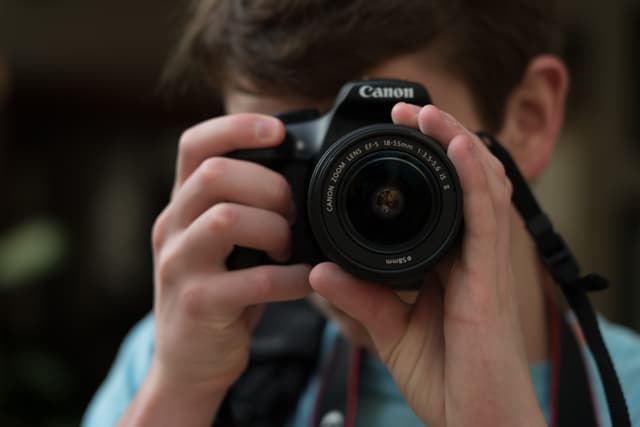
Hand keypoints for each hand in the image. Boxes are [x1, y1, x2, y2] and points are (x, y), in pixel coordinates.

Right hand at [121, 114, 311, 425]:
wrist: (189, 361)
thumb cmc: (219, 292)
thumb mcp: (222, 243)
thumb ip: (245, 207)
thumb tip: (304, 174)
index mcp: (182, 205)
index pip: (195, 145)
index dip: (235, 127)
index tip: (278, 130)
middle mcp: (172, 228)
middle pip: (213, 175)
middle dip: (268, 185)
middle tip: (294, 211)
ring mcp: (179, 266)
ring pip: (225, 219)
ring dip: (274, 229)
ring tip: (290, 248)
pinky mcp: (198, 305)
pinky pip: (253, 281)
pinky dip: (290, 277)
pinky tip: (303, 281)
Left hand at [309, 104, 545, 425]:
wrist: (472, 420)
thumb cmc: (443, 377)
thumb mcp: (388, 330)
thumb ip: (359, 298)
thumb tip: (318, 271)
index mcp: (448, 262)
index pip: (440, 199)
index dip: (426, 162)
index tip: (392, 136)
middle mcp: (469, 254)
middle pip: (464, 181)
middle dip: (441, 140)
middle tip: (408, 112)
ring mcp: (483, 262)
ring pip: (481, 186)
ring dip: (456, 143)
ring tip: (427, 113)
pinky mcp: (489, 277)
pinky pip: (486, 216)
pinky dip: (475, 177)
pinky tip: (458, 145)